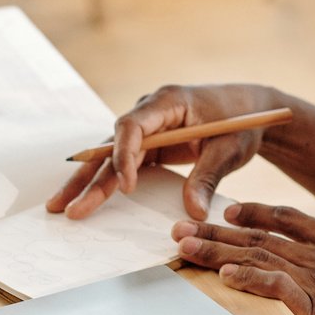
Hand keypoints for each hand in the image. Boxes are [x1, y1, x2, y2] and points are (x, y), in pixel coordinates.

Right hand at [47, 84, 281, 220]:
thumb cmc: (243, 121)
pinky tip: (86, 199)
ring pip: (112, 155)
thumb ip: (208, 177)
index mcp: (168, 101)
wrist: (252, 110)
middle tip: (66, 206)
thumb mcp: (230, 149)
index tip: (126, 187)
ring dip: (89, 182)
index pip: (131, 126)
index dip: (123, 156)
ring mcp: (148, 127)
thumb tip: (194, 213)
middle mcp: (150, 111)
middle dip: (89, 177)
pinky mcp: (152, 142)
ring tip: (62, 208)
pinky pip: (125, 162)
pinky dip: (108, 181)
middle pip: (112, 144)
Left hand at [174, 203, 314, 314]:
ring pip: (259, 258)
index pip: (288, 219)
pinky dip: (249, 279)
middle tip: (182, 226)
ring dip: (217, 252)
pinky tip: (224, 275)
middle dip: (218, 231)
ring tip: (185, 246)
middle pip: (262, 237)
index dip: (253, 214)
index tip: (228, 210)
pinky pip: (276, 288)